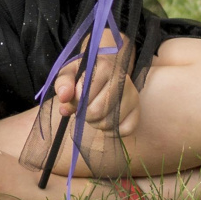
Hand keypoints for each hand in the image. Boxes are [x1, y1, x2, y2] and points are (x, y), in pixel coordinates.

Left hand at [49, 32, 139, 146]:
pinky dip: (112, 132)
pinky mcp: (138, 110)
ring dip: (97, 124)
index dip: (75, 102)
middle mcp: (122, 80)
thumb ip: (63, 83)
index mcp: (104, 68)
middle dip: (85, 115)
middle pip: (97, 111)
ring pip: (111, 123)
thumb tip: (63, 97)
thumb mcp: (70, 73)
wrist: (105, 72)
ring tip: (94, 114)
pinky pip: (125, 130)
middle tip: (84, 109)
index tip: (75, 98)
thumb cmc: (84, 75)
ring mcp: (133, 95)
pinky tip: (106, 122)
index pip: (84, 96)